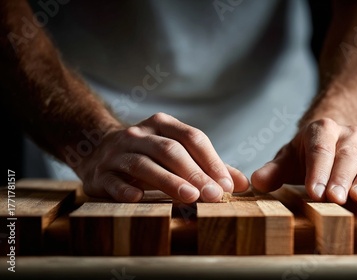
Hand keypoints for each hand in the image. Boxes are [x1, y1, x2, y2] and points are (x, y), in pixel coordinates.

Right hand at [74, 113, 249, 202]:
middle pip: (170, 151)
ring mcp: (118, 152)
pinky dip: (125, 189)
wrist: (97, 150)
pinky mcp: (100, 173)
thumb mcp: (177, 152)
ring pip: (144, 165)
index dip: (211, 161)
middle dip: (194, 173)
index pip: (192, 138)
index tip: (227, 185)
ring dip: (168, 181)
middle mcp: (140, 134)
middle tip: (214, 195)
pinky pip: (114, 181)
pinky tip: (139, 198)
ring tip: (189, 197)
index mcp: (162, 125)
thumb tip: (242, 184)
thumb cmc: (149, 154)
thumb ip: (208, 166)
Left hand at [251, 118, 356, 203]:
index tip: (313, 192)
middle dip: (340, 177)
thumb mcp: (288, 158)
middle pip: (345, 155)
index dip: (317, 171)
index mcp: (322, 129)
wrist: (332, 140)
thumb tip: (257, 182)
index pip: (320, 149)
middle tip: (335, 198)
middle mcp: (348, 135)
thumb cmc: (306, 154)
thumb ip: (273, 170)